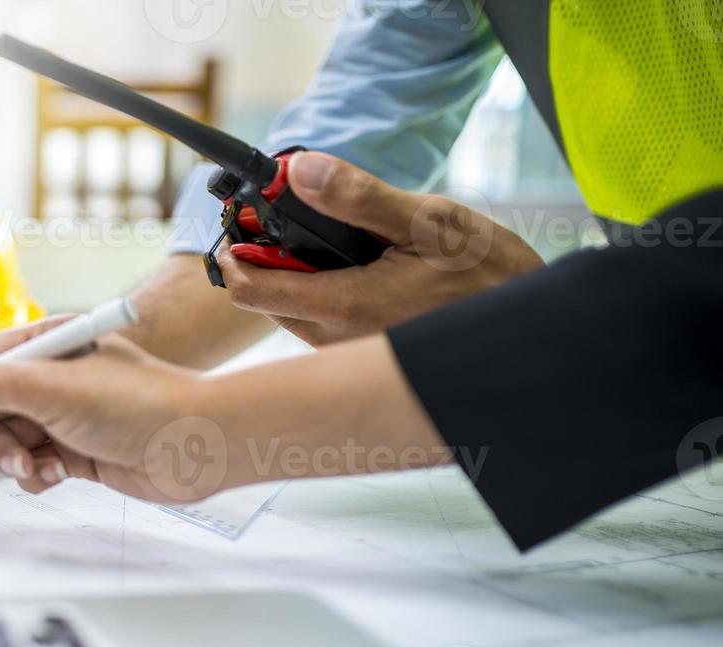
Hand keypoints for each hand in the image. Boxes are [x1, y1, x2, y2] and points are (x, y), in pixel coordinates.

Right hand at [0, 331, 219, 503]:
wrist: (200, 447)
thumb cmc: (136, 403)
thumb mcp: (49, 389)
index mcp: (46, 343)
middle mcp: (52, 375)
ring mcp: (63, 414)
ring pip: (5, 439)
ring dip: (9, 457)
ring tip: (28, 467)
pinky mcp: (76, 451)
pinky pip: (32, 464)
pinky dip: (36, 474)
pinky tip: (55, 476)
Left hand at [216, 151, 543, 345]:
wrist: (528, 331)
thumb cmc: (490, 277)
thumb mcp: (430, 221)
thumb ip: (358, 198)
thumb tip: (299, 171)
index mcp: (345, 307)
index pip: (249, 289)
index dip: (235, 251)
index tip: (243, 220)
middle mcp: (337, 342)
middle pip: (265, 300)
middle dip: (267, 258)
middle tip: (292, 216)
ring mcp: (349, 355)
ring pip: (292, 313)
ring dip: (297, 276)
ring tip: (335, 239)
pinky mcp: (364, 358)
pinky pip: (321, 325)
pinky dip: (323, 293)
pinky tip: (361, 268)